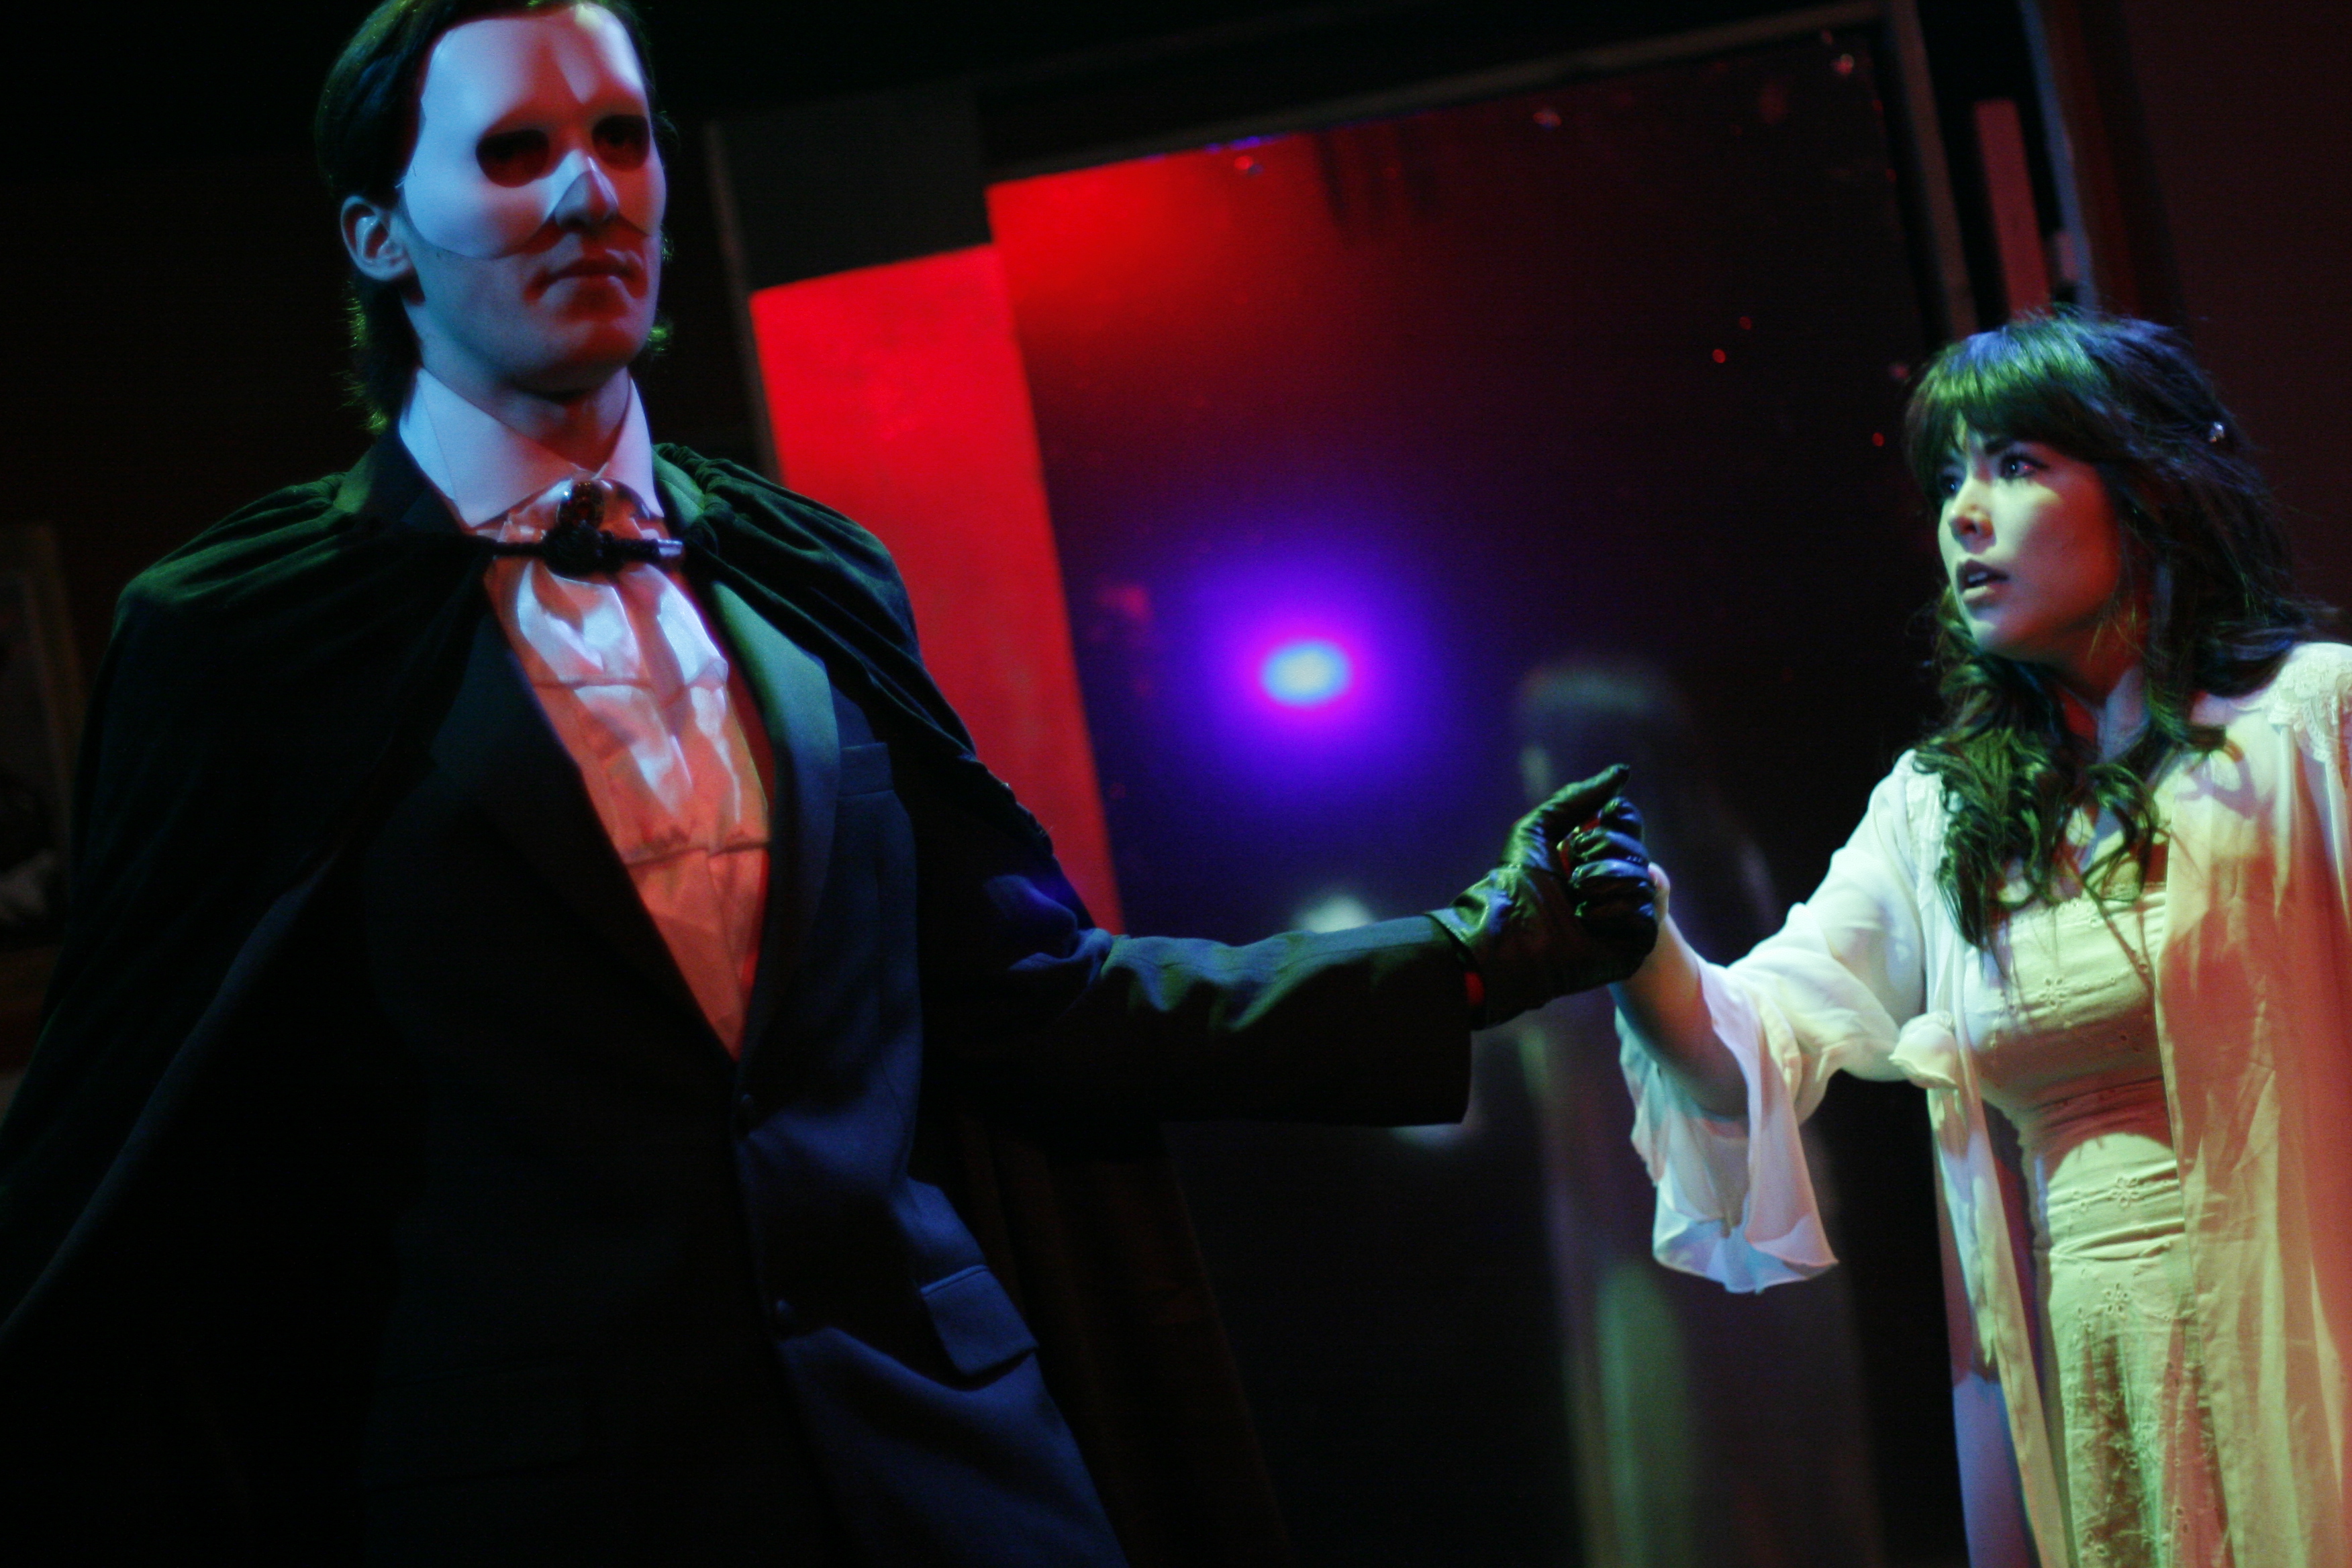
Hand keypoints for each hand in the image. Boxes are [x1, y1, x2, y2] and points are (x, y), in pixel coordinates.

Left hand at [1432, 764, 1658, 1027]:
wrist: (1510, 932)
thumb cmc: (1516, 880)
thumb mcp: (1541, 827)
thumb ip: (1579, 798)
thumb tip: (1621, 772)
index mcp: (1592, 856)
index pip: (1628, 827)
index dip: (1618, 820)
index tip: (1600, 819)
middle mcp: (1610, 884)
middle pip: (1639, 850)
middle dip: (1602, 851)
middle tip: (1572, 870)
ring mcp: (1624, 915)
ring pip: (1643, 881)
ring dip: (1603, 882)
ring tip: (1575, 899)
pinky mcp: (1632, 943)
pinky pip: (1643, 913)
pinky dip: (1611, 912)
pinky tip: (1586, 923)